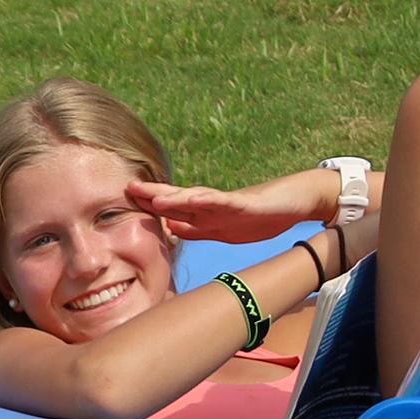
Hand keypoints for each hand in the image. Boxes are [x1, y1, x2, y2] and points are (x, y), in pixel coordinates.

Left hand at [127, 172, 336, 245]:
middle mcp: (213, 205)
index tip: (122, 204)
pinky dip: (208, 200)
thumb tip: (168, 230)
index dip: (149, 207)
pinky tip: (193, 198)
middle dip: (153, 195)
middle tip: (128, 189)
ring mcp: (229, 203)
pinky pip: (225, 201)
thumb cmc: (259, 215)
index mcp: (205, 214)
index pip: (172, 210)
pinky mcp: (247, 203)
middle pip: (178, 199)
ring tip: (152, 195)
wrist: (297, 202)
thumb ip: (197, 228)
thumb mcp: (222, 229)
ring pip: (197, 199)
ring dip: (174, 197)